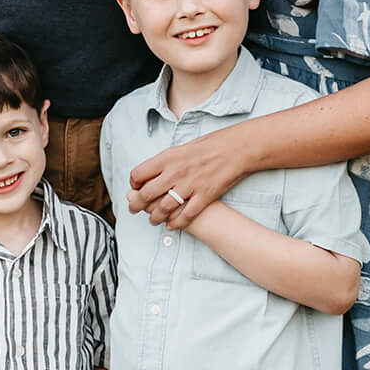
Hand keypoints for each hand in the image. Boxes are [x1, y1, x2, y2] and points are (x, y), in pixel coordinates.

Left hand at [128, 124, 251, 227]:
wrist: (236, 148)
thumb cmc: (211, 145)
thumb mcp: (183, 147)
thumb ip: (167, 161)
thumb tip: (153, 171)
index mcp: (167, 157)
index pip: (139, 174)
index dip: (133, 184)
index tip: (135, 189)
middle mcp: (175, 172)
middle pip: (146, 194)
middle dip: (137, 205)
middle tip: (135, 210)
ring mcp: (189, 185)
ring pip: (164, 208)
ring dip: (155, 217)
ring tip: (153, 220)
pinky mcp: (204, 196)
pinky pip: (186, 215)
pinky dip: (176, 223)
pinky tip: (171, 225)